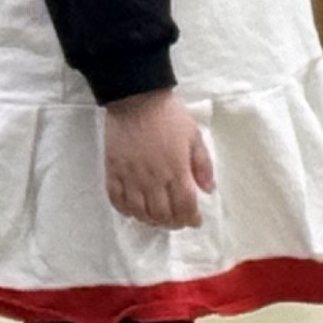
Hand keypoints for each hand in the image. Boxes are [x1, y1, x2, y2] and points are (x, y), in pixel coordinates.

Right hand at [103, 87, 213, 230]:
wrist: (136, 99)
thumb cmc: (169, 116)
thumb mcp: (194, 136)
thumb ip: (203, 164)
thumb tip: (209, 189)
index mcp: (176, 170)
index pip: (184, 206)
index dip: (191, 219)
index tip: (195, 221)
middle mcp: (153, 179)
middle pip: (162, 214)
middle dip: (173, 223)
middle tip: (178, 221)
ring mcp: (130, 177)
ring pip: (139, 212)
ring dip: (151, 221)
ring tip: (158, 219)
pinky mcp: (113, 171)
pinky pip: (116, 200)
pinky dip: (126, 211)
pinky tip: (134, 211)